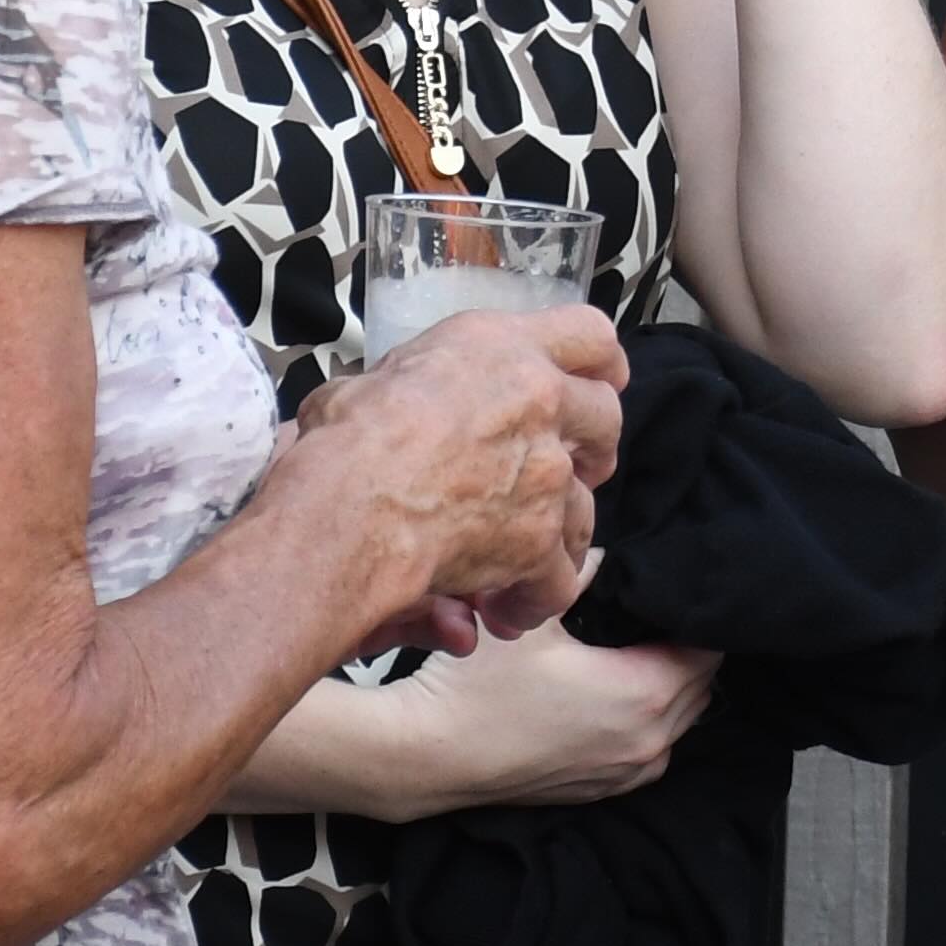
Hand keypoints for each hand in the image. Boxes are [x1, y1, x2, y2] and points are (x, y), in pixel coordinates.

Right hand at [286, 302, 624, 631]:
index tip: (599, 382)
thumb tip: (394, 394)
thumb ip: (410, 383)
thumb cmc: (341, 441)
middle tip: (565, 471)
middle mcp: (539, 398)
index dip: (600, 364)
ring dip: (564, 531)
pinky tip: (507, 610)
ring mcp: (548, 468)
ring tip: (529, 553)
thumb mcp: (373, 381)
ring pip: (589, 505)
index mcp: (501, 348)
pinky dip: (537, 598)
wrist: (345, 506)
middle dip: (590, 449)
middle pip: (605, 419)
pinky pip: (561, 575)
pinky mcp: (540, 534)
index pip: (589, 335)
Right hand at [359, 575, 728, 815]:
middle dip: (686, 652)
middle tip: (656, 619)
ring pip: (678, 722)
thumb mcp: (533, 618)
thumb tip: (602, 554)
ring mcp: (624, 773)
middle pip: (700, 687)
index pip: (707, 651)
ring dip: (669, 690)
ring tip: (636, 654)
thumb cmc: (478, 686)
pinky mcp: (599, 791)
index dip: (695, 620)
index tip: (673, 598)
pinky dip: (645, 724)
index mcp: (646, 694)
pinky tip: (613, 698)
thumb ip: (579, 577)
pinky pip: (647, 751)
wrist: (426, 757)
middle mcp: (649, 742)